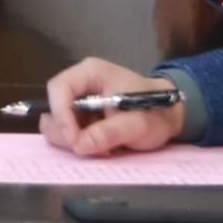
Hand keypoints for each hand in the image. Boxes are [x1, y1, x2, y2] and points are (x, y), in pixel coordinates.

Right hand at [40, 55, 187, 157]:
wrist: (169, 116)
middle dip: (66, 132)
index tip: (73, 139)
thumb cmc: (156, 111)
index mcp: (91, 73)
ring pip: (55, 123)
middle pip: (53, 107)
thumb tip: (80, 145)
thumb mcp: (138, 123)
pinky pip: (67, 133)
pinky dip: (78, 144)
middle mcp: (80, 85)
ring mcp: (78, 102)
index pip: (59, 88)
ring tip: (101, 149)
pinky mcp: (80, 118)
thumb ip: (110, 132)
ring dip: (72, 141)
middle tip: (88, 149)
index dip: (60, 114)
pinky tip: (100, 148)